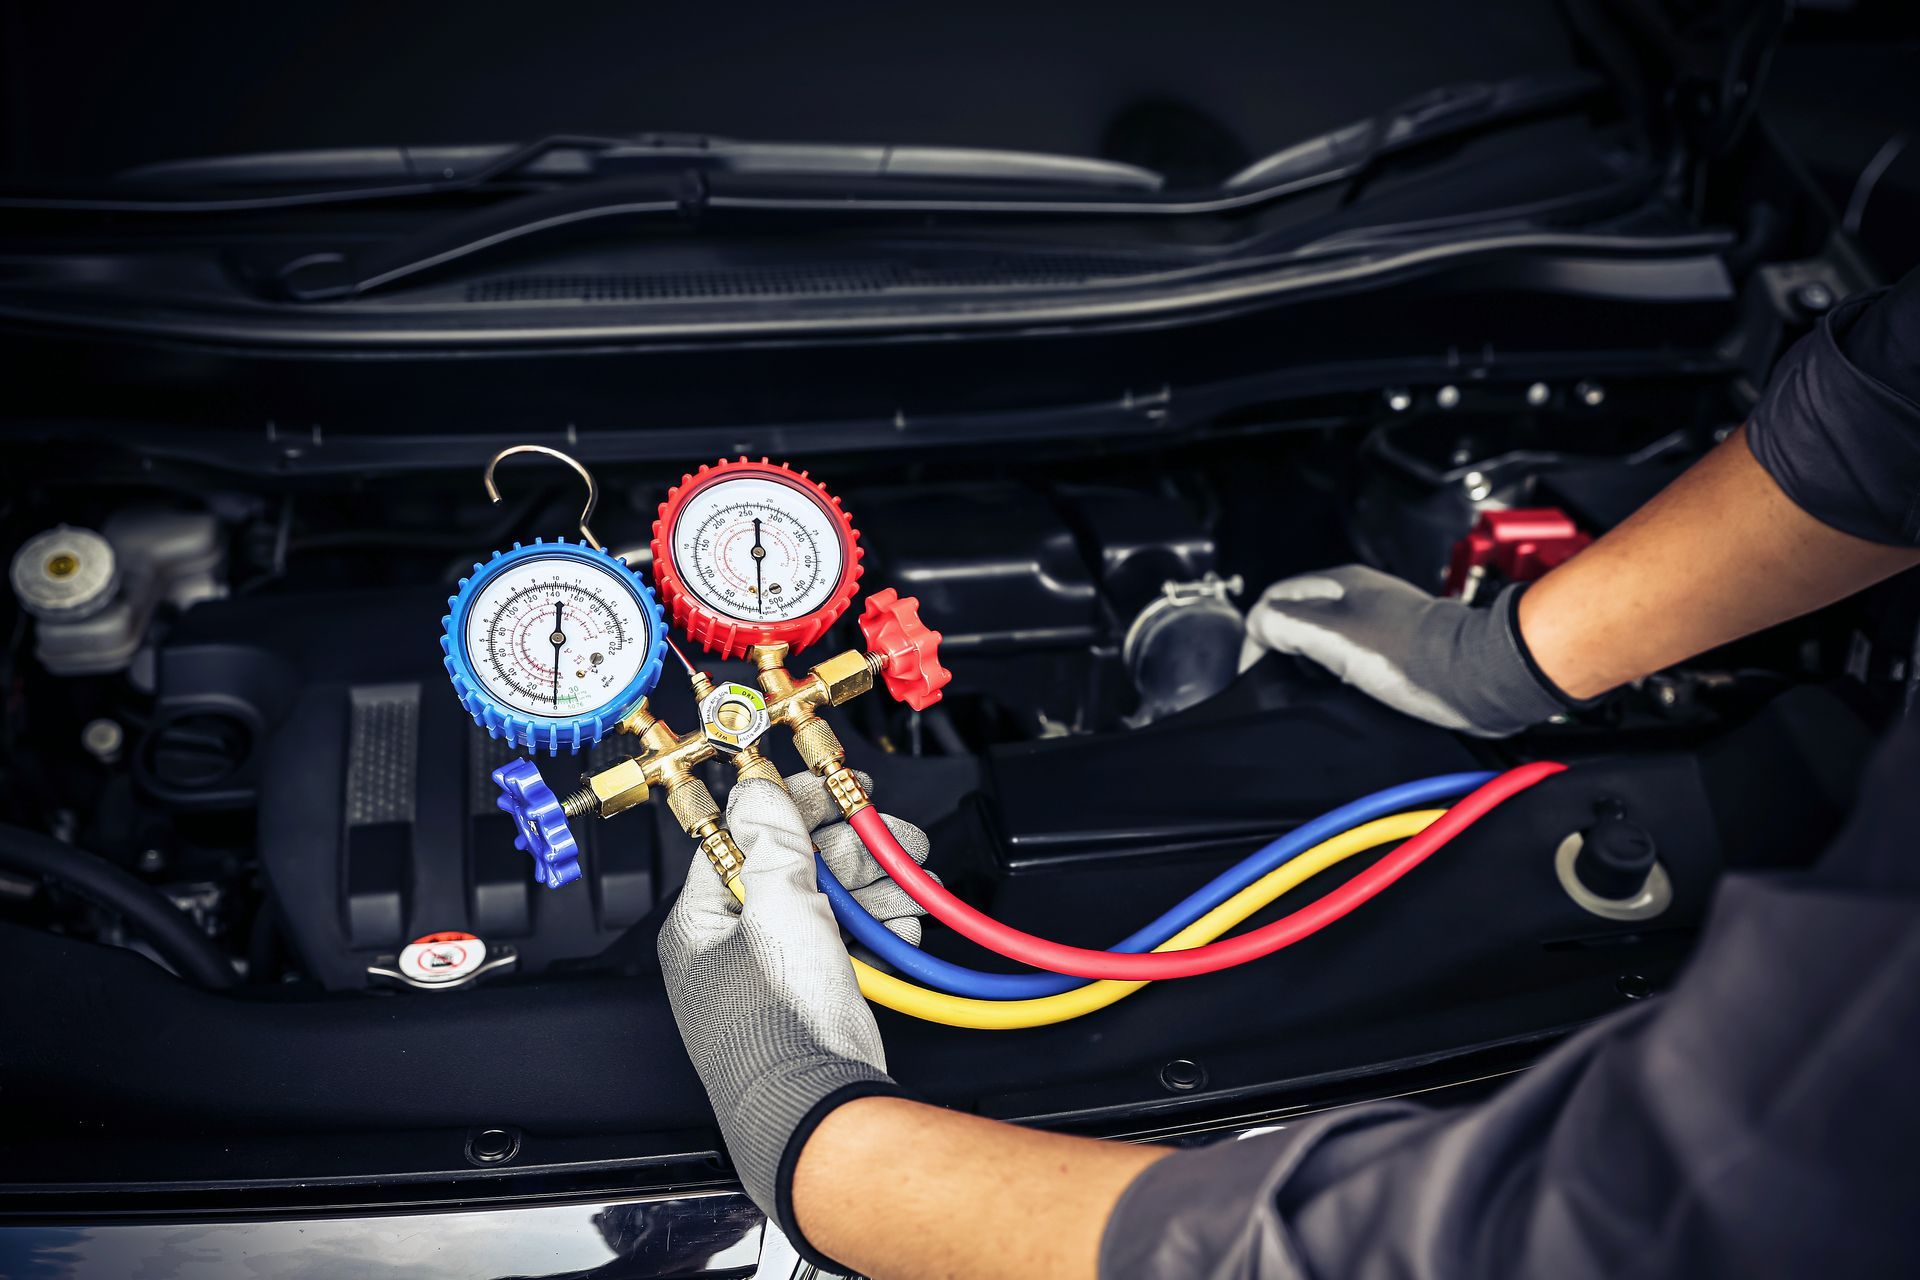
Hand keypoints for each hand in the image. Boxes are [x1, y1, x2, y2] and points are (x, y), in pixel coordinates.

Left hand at [656, 773, 921, 1225]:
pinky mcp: (811, 996)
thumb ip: (770, 844)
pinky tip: (902, 930)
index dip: (792, 805)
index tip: (832, 787)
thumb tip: (757, 790)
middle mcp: (733, 946)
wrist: (816, 1112)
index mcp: (704, 921)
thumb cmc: (778, 1033)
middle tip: (892, 834)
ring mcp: (773, 973)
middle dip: (852, 850)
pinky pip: (845, 944)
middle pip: (795, 867)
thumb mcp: (776, 912)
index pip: (743, 837)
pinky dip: (877, 931)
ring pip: (828, 904)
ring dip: (876, 888)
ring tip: (912, 883)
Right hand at [1240, 565, 1573, 736]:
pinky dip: (1338, 674)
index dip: (1257, 635)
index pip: (1274, 598)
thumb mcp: (1332, 636)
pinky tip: (1344, 690)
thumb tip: (1259, 626)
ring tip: (1309, 686)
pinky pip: (1352, 656)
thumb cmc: (1414, 658)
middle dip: (1281, 646)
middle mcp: (1360, 596)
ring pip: (1325, 638)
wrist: (1476, 680)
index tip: (1255, 670)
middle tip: (1278, 678)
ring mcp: (1380, 621)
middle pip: (1299, 616)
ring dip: (1310, 662)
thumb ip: (1285, 624)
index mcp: (1340, 583)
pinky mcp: (1398, 648)